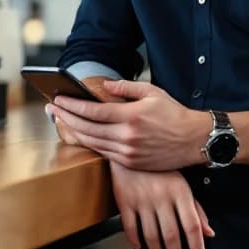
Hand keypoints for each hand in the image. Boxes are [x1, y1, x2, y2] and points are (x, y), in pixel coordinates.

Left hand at [49, 78, 208, 170]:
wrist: (194, 140)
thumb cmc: (175, 114)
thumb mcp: (153, 92)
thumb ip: (126, 88)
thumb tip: (105, 86)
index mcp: (132, 116)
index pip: (93, 111)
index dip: (72, 105)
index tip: (59, 100)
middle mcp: (128, 136)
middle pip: (87, 128)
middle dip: (66, 118)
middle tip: (53, 109)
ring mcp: (128, 152)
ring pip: (92, 143)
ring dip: (74, 132)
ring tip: (63, 121)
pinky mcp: (131, 163)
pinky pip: (104, 153)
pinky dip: (90, 144)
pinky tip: (82, 136)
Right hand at [110, 163, 214, 248]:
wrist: (132, 150)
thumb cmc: (161, 169)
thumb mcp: (183, 185)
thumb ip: (197, 210)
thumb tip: (208, 233)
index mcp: (180, 192)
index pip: (192, 225)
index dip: (197, 246)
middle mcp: (162, 197)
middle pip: (171, 234)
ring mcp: (142, 200)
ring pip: (151, 235)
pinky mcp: (125, 202)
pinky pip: (130, 228)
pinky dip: (135, 241)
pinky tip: (141, 246)